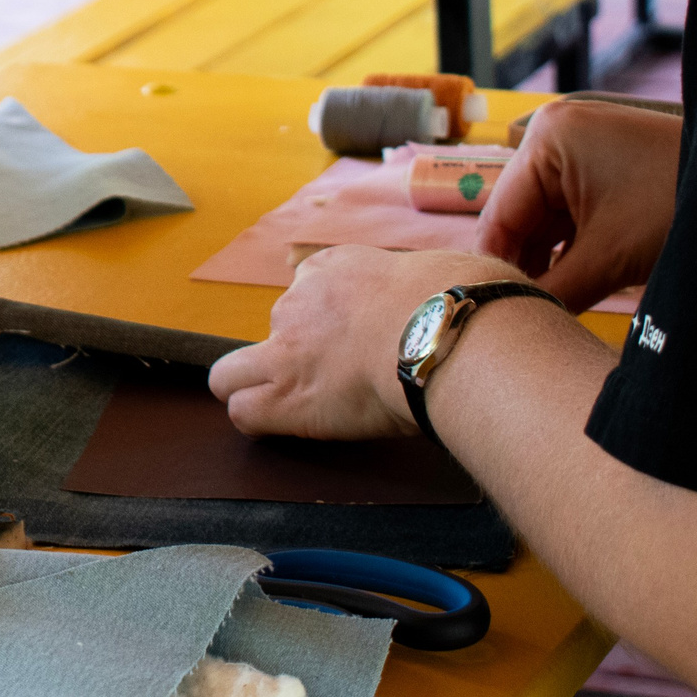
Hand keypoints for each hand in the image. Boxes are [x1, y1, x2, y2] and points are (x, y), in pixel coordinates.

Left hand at [210, 246, 510, 438]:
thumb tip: (460, 289)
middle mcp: (299, 302)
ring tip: (292, 407)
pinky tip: (282, 428)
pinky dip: (257, 421)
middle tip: (339, 377)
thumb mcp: (443, 269)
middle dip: (299, 352)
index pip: (308, 289)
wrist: (449, 332)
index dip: (329, 319)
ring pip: (232, 374)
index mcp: (334, 268)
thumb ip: (429, 283)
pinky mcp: (287, 393)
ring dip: (254, 389)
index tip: (357, 338)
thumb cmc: (464, 303)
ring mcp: (285, 348)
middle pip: (278, 328)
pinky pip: (242, 410)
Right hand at [476, 100, 682, 310]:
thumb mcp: (607, 256)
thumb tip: (512, 323)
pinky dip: (569, 252)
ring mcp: (577, 151)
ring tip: (544, 310)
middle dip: (524, 268)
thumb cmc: (677, 208)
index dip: (496, 270)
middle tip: (519, 318)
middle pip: (519, 219)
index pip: (499, 216)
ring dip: (546, 265)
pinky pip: (567, 216)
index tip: (491, 316)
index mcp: (545, 140)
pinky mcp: (600, 168)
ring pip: (543, 222)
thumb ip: (551, 291)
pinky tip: (568, 288)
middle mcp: (553, 136)